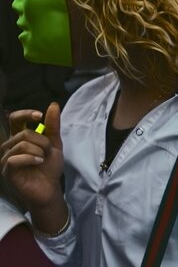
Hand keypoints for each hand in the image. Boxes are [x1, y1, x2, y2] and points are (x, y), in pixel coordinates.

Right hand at [1, 103, 67, 233]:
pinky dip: (31, 158)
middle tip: (47, 153)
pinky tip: (39, 163)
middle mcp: (9, 146)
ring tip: (42, 160)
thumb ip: (53, 126)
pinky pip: (16, 158)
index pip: (15, 119)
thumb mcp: (54, 144)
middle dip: (42, 142)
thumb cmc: (49, 167)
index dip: (25, 114)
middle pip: (24, 133)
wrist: (50, 188)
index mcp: (19, 138)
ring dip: (39, 151)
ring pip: (22, 144)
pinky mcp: (6, 170)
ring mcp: (6, 158)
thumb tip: (53, 104)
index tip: (39, 116)